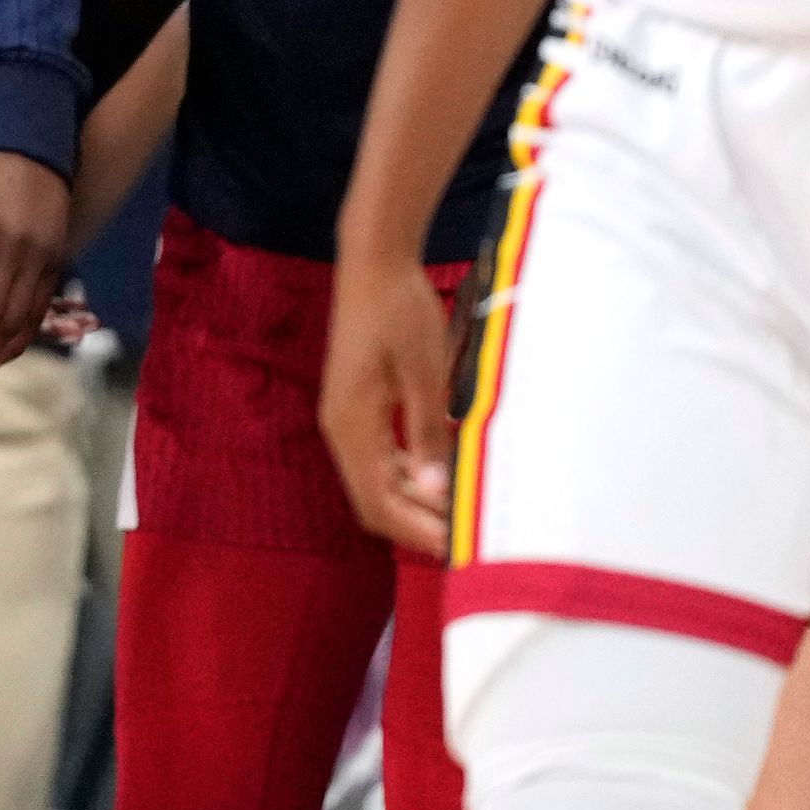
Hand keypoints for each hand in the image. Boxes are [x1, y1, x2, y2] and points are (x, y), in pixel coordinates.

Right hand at [320, 260, 456, 556]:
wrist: (374, 261)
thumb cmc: (400, 309)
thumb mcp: (424, 371)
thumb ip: (426, 432)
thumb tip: (433, 489)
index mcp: (351, 426)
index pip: (378, 503)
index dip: (416, 531)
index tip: (458, 548)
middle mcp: (341, 429)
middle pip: (375, 498)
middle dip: (418, 522)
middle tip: (468, 536)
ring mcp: (347, 418)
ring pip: (378, 480)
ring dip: (415, 500)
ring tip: (461, 510)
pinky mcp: (358, 405)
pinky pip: (381, 456)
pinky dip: (410, 473)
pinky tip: (444, 473)